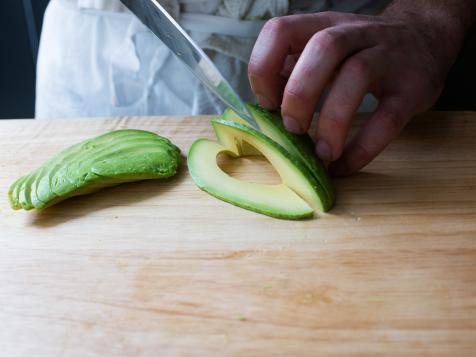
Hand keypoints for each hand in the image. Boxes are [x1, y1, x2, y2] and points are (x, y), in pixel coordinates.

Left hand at [248, 3, 472, 174]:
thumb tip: (264, 108)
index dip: (264, 69)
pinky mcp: (413, 88)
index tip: (267, 104)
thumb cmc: (362, 51)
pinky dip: (362, 148)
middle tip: (292, 129)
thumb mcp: (325, 50)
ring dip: (331, 121)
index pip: (280, 31)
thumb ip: (293, 69)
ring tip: (322, 153)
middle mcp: (355, 34)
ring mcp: (388, 57)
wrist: (426, 39)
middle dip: (298, 95)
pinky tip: (344, 165)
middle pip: (322, 48)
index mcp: (323, 26)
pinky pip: (387, 119)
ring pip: (357, 75)